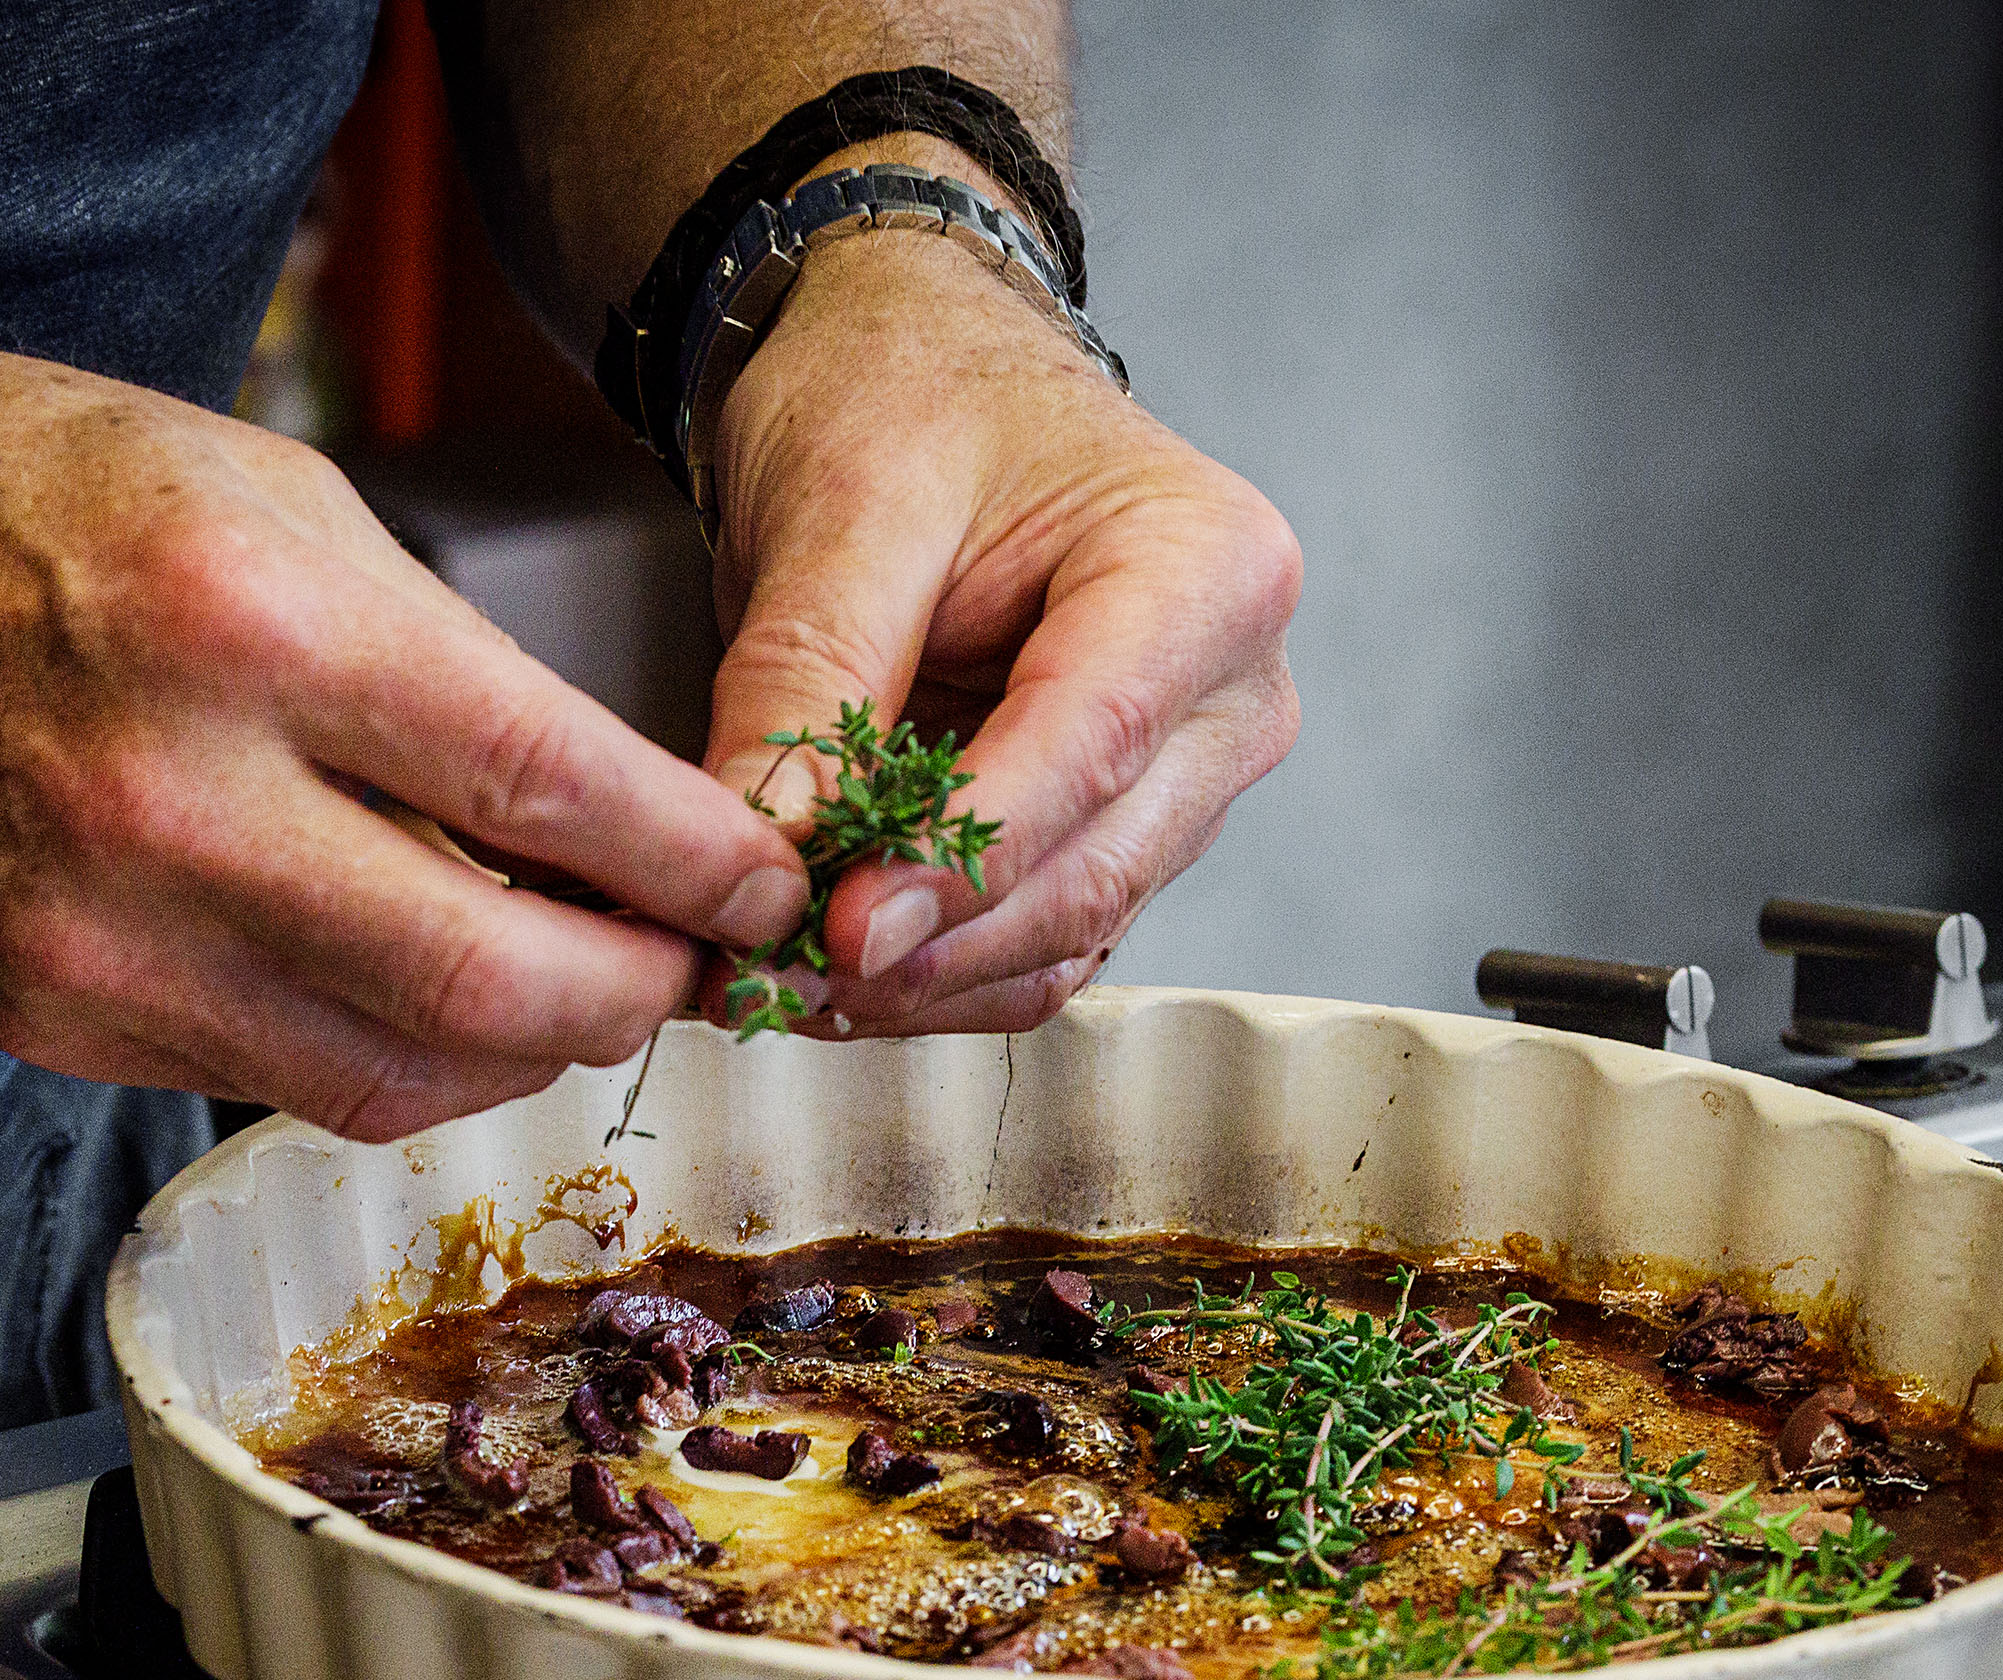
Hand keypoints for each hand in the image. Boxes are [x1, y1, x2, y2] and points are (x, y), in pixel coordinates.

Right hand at [0, 348, 808, 1137]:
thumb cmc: (49, 502)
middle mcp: (171, 797)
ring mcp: (98, 933)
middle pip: (494, 982)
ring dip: (527, 1049)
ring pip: (402, 1076)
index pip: (550, 788)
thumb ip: (454, 682)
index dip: (696, 866)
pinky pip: (282, 1084)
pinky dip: (394, 1059)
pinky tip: (429, 999)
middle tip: (692, 968)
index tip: (769, 889)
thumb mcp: (282, 505)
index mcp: (252, 620)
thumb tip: (621, 841)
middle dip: (637, 993)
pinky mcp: (48, 1019)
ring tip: (575, 983)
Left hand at [699, 197, 1301, 1034]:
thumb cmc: (910, 398)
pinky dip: (934, 974)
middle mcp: (1229, 691)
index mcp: (1206, 570)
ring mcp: (1188, 777)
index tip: (839, 924)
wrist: (917, 376)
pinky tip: (828, 973)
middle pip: (1091, 869)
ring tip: (776, 978)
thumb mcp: (839, 510)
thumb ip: (808, 684)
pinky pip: (1040, 946)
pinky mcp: (1121, 834)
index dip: (961, 858)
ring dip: (920, 979)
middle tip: (774, 971)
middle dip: (926, 942)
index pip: (1094, 747)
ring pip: (1066, 932)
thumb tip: (773, 854)